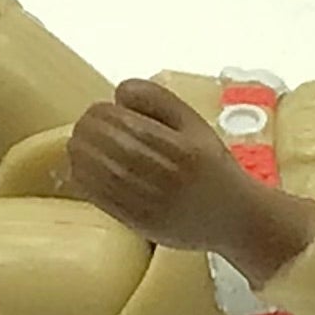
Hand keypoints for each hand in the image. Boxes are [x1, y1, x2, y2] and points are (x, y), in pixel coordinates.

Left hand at [68, 79, 314, 284]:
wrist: (234, 218)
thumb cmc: (212, 167)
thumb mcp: (195, 124)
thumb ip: (159, 100)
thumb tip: (119, 92)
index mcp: (179, 146)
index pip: (122, 122)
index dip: (101, 112)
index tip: (101, 110)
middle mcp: (164, 175)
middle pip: (104, 144)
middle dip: (88, 130)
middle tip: (87, 126)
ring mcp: (149, 201)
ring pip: (96, 170)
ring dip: (80, 153)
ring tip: (81, 145)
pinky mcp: (138, 222)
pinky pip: (98, 196)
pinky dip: (83, 178)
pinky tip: (84, 168)